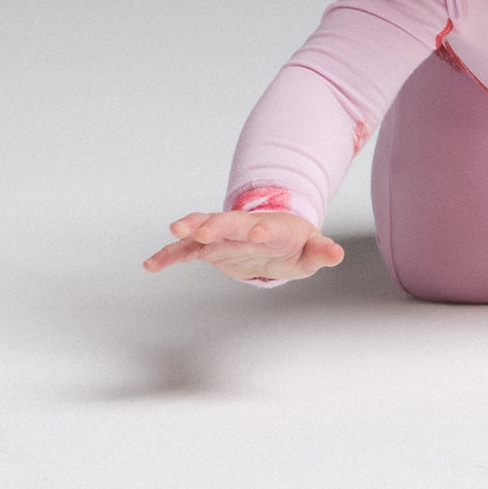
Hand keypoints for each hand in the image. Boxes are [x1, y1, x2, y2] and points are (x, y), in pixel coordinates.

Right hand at [142, 209, 343, 283]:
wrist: (273, 236)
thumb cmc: (294, 244)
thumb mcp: (310, 251)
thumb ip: (321, 252)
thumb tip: (337, 254)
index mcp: (271, 228)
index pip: (266, 226)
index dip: (263, 228)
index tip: (259, 231)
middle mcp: (243, 228)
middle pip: (228, 223)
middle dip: (216, 225)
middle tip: (202, 230)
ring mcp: (223, 236)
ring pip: (203, 229)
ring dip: (190, 229)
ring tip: (174, 231)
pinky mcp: (208, 249)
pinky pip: (185, 252)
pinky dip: (169, 256)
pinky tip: (150, 265)